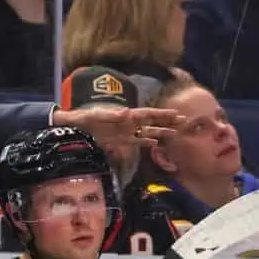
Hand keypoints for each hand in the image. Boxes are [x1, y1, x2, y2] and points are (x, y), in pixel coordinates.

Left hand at [53, 106, 182, 156]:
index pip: (147, 114)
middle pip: (151, 122)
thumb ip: (111, 115)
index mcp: (125, 115)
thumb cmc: (85, 118)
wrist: (75, 126)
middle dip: (166, 121)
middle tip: (183, 121)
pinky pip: (135, 143)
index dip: (161, 114)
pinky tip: (155, 145)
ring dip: (160, 133)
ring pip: (146, 133)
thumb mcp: (97, 115)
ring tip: (174, 133)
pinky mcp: (118, 142)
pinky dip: (145, 144)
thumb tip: (126, 113)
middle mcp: (128, 123)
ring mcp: (124, 133)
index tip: (176, 113)